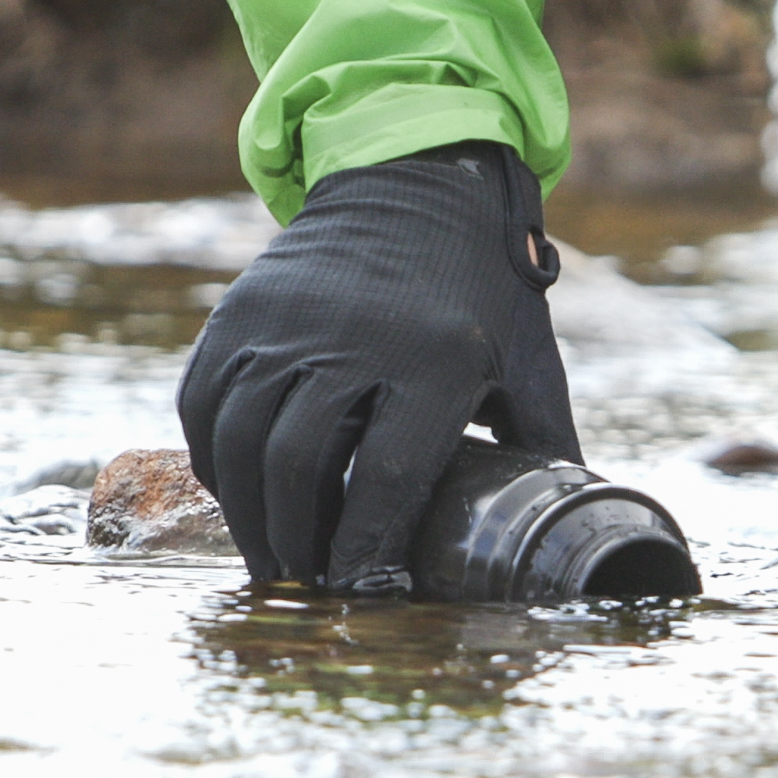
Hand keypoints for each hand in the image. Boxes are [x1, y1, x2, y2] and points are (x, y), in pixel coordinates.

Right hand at [177, 143, 579, 593]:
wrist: (415, 186)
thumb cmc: (483, 294)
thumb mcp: (531, 362)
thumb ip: (547, 445)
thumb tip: (573, 529)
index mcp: (436, 359)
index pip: (386, 477)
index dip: (367, 548)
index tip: (363, 592)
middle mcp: (352, 337)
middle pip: (300, 466)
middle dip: (298, 544)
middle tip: (308, 587)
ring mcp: (285, 322)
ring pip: (242, 441)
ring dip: (248, 517)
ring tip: (273, 560)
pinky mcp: (238, 312)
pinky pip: (205, 405)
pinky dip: (214, 462)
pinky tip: (240, 498)